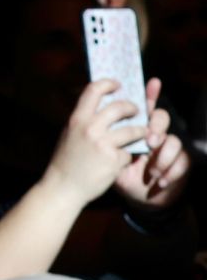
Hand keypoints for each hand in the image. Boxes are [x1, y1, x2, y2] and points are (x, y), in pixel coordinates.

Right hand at [41, 79, 146, 207]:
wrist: (63, 188)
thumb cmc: (66, 161)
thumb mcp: (69, 134)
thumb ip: (84, 120)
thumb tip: (103, 105)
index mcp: (76, 119)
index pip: (94, 90)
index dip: (109, 83)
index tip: (118, 85)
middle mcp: (89, 128)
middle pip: (120, 107)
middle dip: (133, 108)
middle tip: (137, 111)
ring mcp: (102, 144)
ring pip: (133, 130)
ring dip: (141, 132)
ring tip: (140, 134)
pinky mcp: (114, 159)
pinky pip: (129, 151)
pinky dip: (128, 155)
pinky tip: (120, 160)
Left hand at [116, 78, 189, 211]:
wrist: (135, 198)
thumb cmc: (119, 174)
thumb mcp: (105, 156)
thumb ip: (104, 139)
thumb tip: (96, 120)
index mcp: (134, 129)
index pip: (142, 107)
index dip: (149, 93)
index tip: (153, 82)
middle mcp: (153, 134)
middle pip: (160, 117)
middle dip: (157, 126)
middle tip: (150, 140)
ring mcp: (167, 147)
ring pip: (173, 140)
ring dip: (163, 156)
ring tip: (153, 170)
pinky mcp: (180, 162)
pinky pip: (182, 161)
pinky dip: (170, 172)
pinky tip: (160, 181)